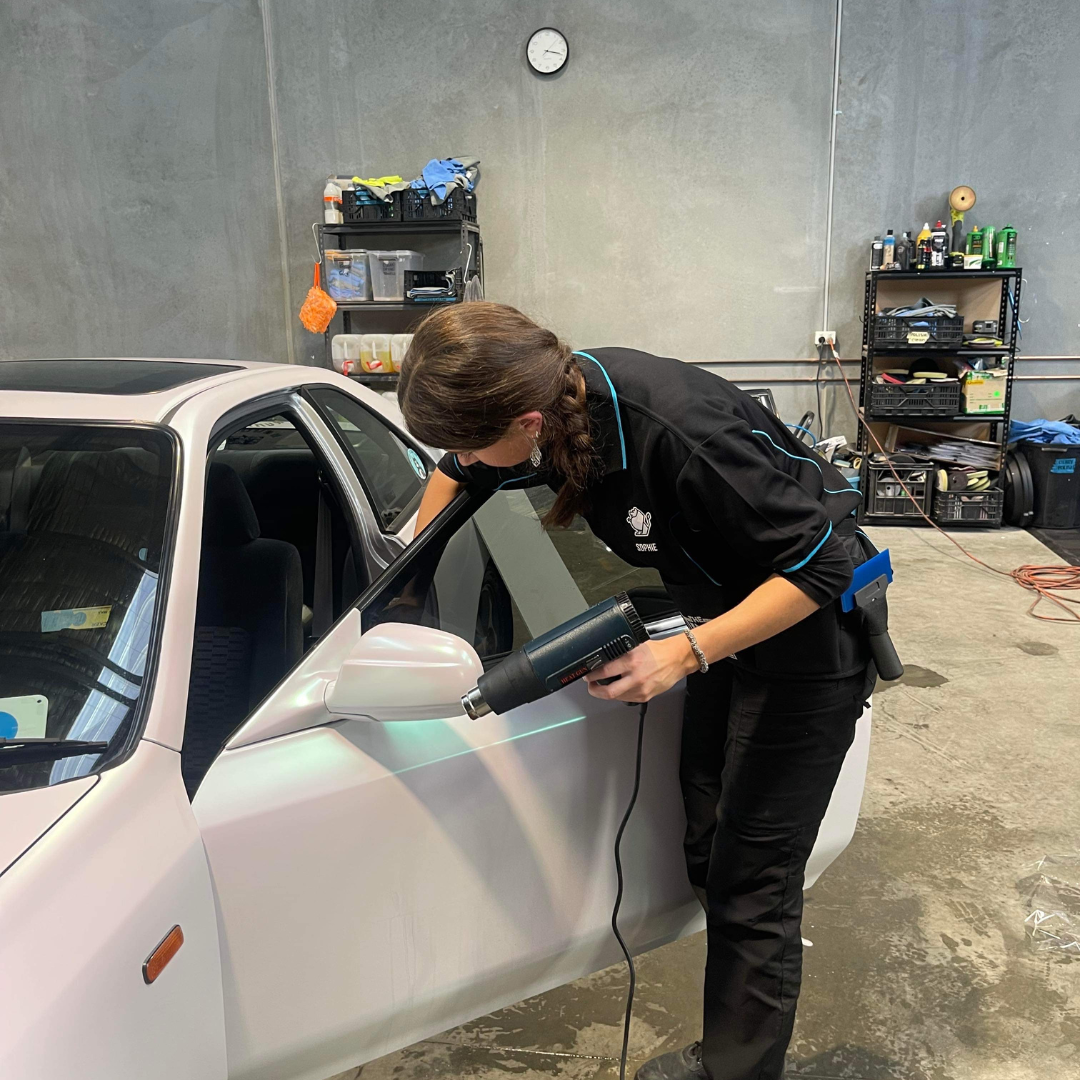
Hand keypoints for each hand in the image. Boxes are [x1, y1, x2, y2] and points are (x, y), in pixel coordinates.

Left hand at [584, 636, 698, 703]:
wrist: (677, 659)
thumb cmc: (658, 652)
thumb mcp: (635, 646)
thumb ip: (620, 653)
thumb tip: (603, 658)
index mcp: (631, 661)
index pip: (604, 671)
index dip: (592, 675)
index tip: (587, 675)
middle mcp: (635, 676)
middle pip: (608, 692)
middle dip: (594, 690)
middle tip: (591, 685)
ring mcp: (641, 689)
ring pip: (616, 697)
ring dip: (607, 693)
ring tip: (603, 686)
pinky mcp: (645, 696)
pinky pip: (626, 698)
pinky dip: (619, 694)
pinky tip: (619, 688)